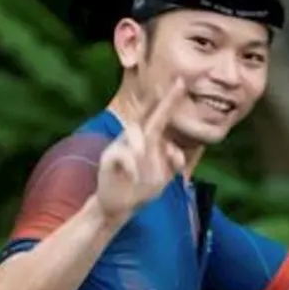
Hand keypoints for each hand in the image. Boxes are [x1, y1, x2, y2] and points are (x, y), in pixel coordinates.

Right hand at [95, 78, 187, 220]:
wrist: (118, 207)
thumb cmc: (141, 190)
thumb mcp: (164, 178)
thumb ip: (173, 164)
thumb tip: (176, 152)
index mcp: (148, 141)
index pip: (160, 118)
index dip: (169, 100)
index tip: (181, 82)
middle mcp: (134, 139)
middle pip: (148, 115)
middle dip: (164, 101)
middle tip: (175, 84)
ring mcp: (120, 146)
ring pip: (134, 131)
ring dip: (143, 148)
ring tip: (143, 166)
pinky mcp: (108, 158)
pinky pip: (123, 154)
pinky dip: (132, 167)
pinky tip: (135, 178)